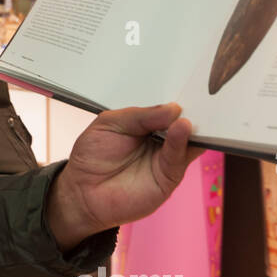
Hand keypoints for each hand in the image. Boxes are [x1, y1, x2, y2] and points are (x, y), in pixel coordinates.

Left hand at [46, 103, 203, 247]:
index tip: (187, 86)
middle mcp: (160, 139)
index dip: (177, 99)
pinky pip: (179, 158)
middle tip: (195, 99)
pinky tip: (182, 129)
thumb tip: (173, 109)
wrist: (82, 190)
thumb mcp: (110, 123)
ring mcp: (166, 158)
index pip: (167, 108)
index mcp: (147, 123)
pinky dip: (182, 144)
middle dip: (190, 111)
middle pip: (182, 122)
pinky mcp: (169, 177)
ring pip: (187, 140)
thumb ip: (139, 115)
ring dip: (189, 128)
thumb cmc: (92, 156)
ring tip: (185, 117)